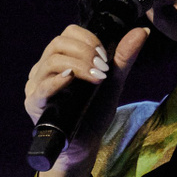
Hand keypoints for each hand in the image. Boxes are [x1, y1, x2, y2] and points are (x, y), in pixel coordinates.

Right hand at [25, 22, 150, 176]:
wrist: (84, 145)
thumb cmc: (93, 112)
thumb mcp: (112, 81)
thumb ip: (124, 56)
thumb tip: (143, 31)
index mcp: (61, 59)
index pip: (68, 33)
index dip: (89, 39)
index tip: (105, 56)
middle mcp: (44, 68)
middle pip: (58, 43)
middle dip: (85, 52)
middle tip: (103, 68)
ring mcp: (36, 85)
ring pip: (51, 61)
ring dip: (78, 65)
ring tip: (96, 78)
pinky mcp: (33, 104)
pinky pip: (41, 87)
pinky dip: (57, 82)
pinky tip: (71, 81)